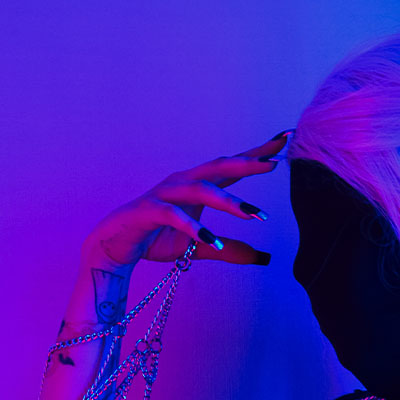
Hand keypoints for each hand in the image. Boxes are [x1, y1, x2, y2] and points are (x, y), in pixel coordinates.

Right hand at [79, 132, 290, 270]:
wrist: (114, 246)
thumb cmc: (157, 239)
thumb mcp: (200, 249)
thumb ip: (229, 250)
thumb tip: (263, 258)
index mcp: (197, 185)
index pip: (231, 166)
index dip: (257, 154)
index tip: (285, 141)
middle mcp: (183, 182)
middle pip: (220, 167)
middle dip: (248, 164)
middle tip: (275, 164)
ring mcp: (165, 194)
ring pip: (201, 190)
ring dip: (229, 202)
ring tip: (256, 216)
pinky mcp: (148, 211)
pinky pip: (174, 216)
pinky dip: (195, 229)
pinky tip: (214, 240)